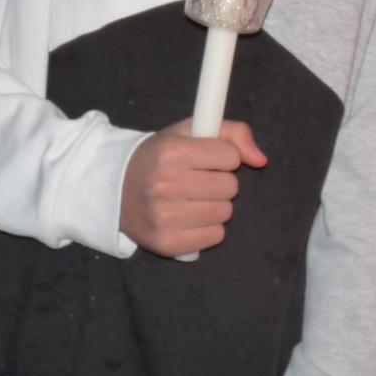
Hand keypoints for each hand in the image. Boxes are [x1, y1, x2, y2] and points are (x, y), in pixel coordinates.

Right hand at [119, 119, 266, 257]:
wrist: (114, 190)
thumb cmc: (159, 158)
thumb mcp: (189, 132)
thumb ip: (232, 133)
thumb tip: (261, 160)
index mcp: (170, 152)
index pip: (230, 156)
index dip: (222, 157)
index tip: (205, 159)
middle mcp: (165, 184)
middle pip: (230, 186)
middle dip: (220, 182)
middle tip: (197, 181)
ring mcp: (164, 217)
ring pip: (225, 213)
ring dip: (215, 206)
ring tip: (191, 199)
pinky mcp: (166, 243)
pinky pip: (215, 236)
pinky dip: (208, 228)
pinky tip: (189, 219)